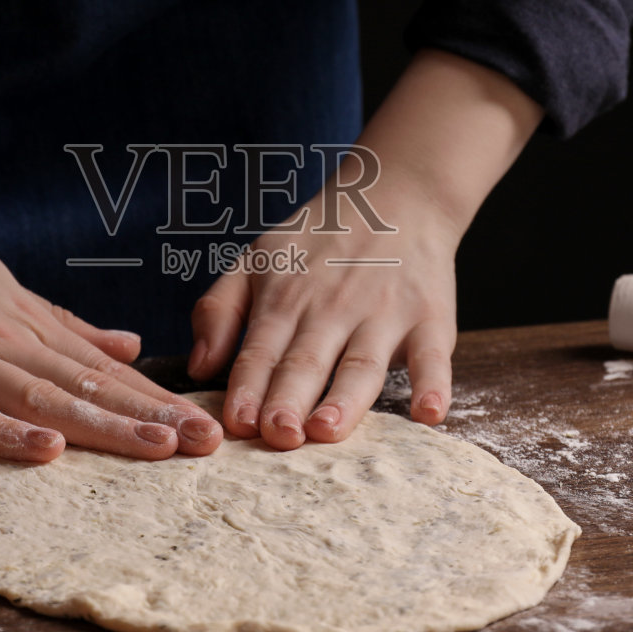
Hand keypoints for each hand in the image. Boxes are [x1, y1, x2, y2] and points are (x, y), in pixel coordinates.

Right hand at [0, 82, 221, 462]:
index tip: (204, 424)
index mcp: (22, 321)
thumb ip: (59, 323)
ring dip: (102, 426)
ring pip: (41, 398)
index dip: (154, 398)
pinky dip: (4, 432)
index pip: (101, 368)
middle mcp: (2, 339)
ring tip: (157, 449)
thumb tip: (128, 345)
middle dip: (150, 417)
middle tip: (208, 445)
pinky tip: (45, 451)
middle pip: (86, 385)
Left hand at [188, 185, 459, 448]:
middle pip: (307, 361)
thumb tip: (198, 368)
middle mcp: (332, 308)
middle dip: (289, 400)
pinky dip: (434, 385)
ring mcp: (383, 314)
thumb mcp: (256, 259)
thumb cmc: (318, 240)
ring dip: (345, 399)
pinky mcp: (430, 319)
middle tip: (276, 435)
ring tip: (327, 429)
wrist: (398, 196)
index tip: (236, 424)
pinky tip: (429, 414)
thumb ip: (219, 310)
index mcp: (285, 299)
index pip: (261, 350)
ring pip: (361, 363)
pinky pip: (433, 356)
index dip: (248, 387)